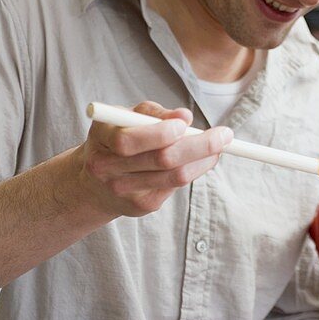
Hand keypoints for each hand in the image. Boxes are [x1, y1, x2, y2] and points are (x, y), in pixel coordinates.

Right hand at [79, 101, 232, 218]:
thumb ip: (153, 113)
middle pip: (161, 160)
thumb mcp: (126, 117)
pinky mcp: (140, 206)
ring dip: (204, 160)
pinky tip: (200, 161)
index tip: (187, 123)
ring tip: (219, 146)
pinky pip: (175, 187)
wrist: (93, 183)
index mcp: (102, 139)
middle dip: (200, 145)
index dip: (161, 132)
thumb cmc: (117, 138)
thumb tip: (185, 116)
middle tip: (225, 135)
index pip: (130, 140)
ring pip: (175, 177)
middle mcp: (108, 169)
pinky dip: (193, 171)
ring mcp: (124, 191)